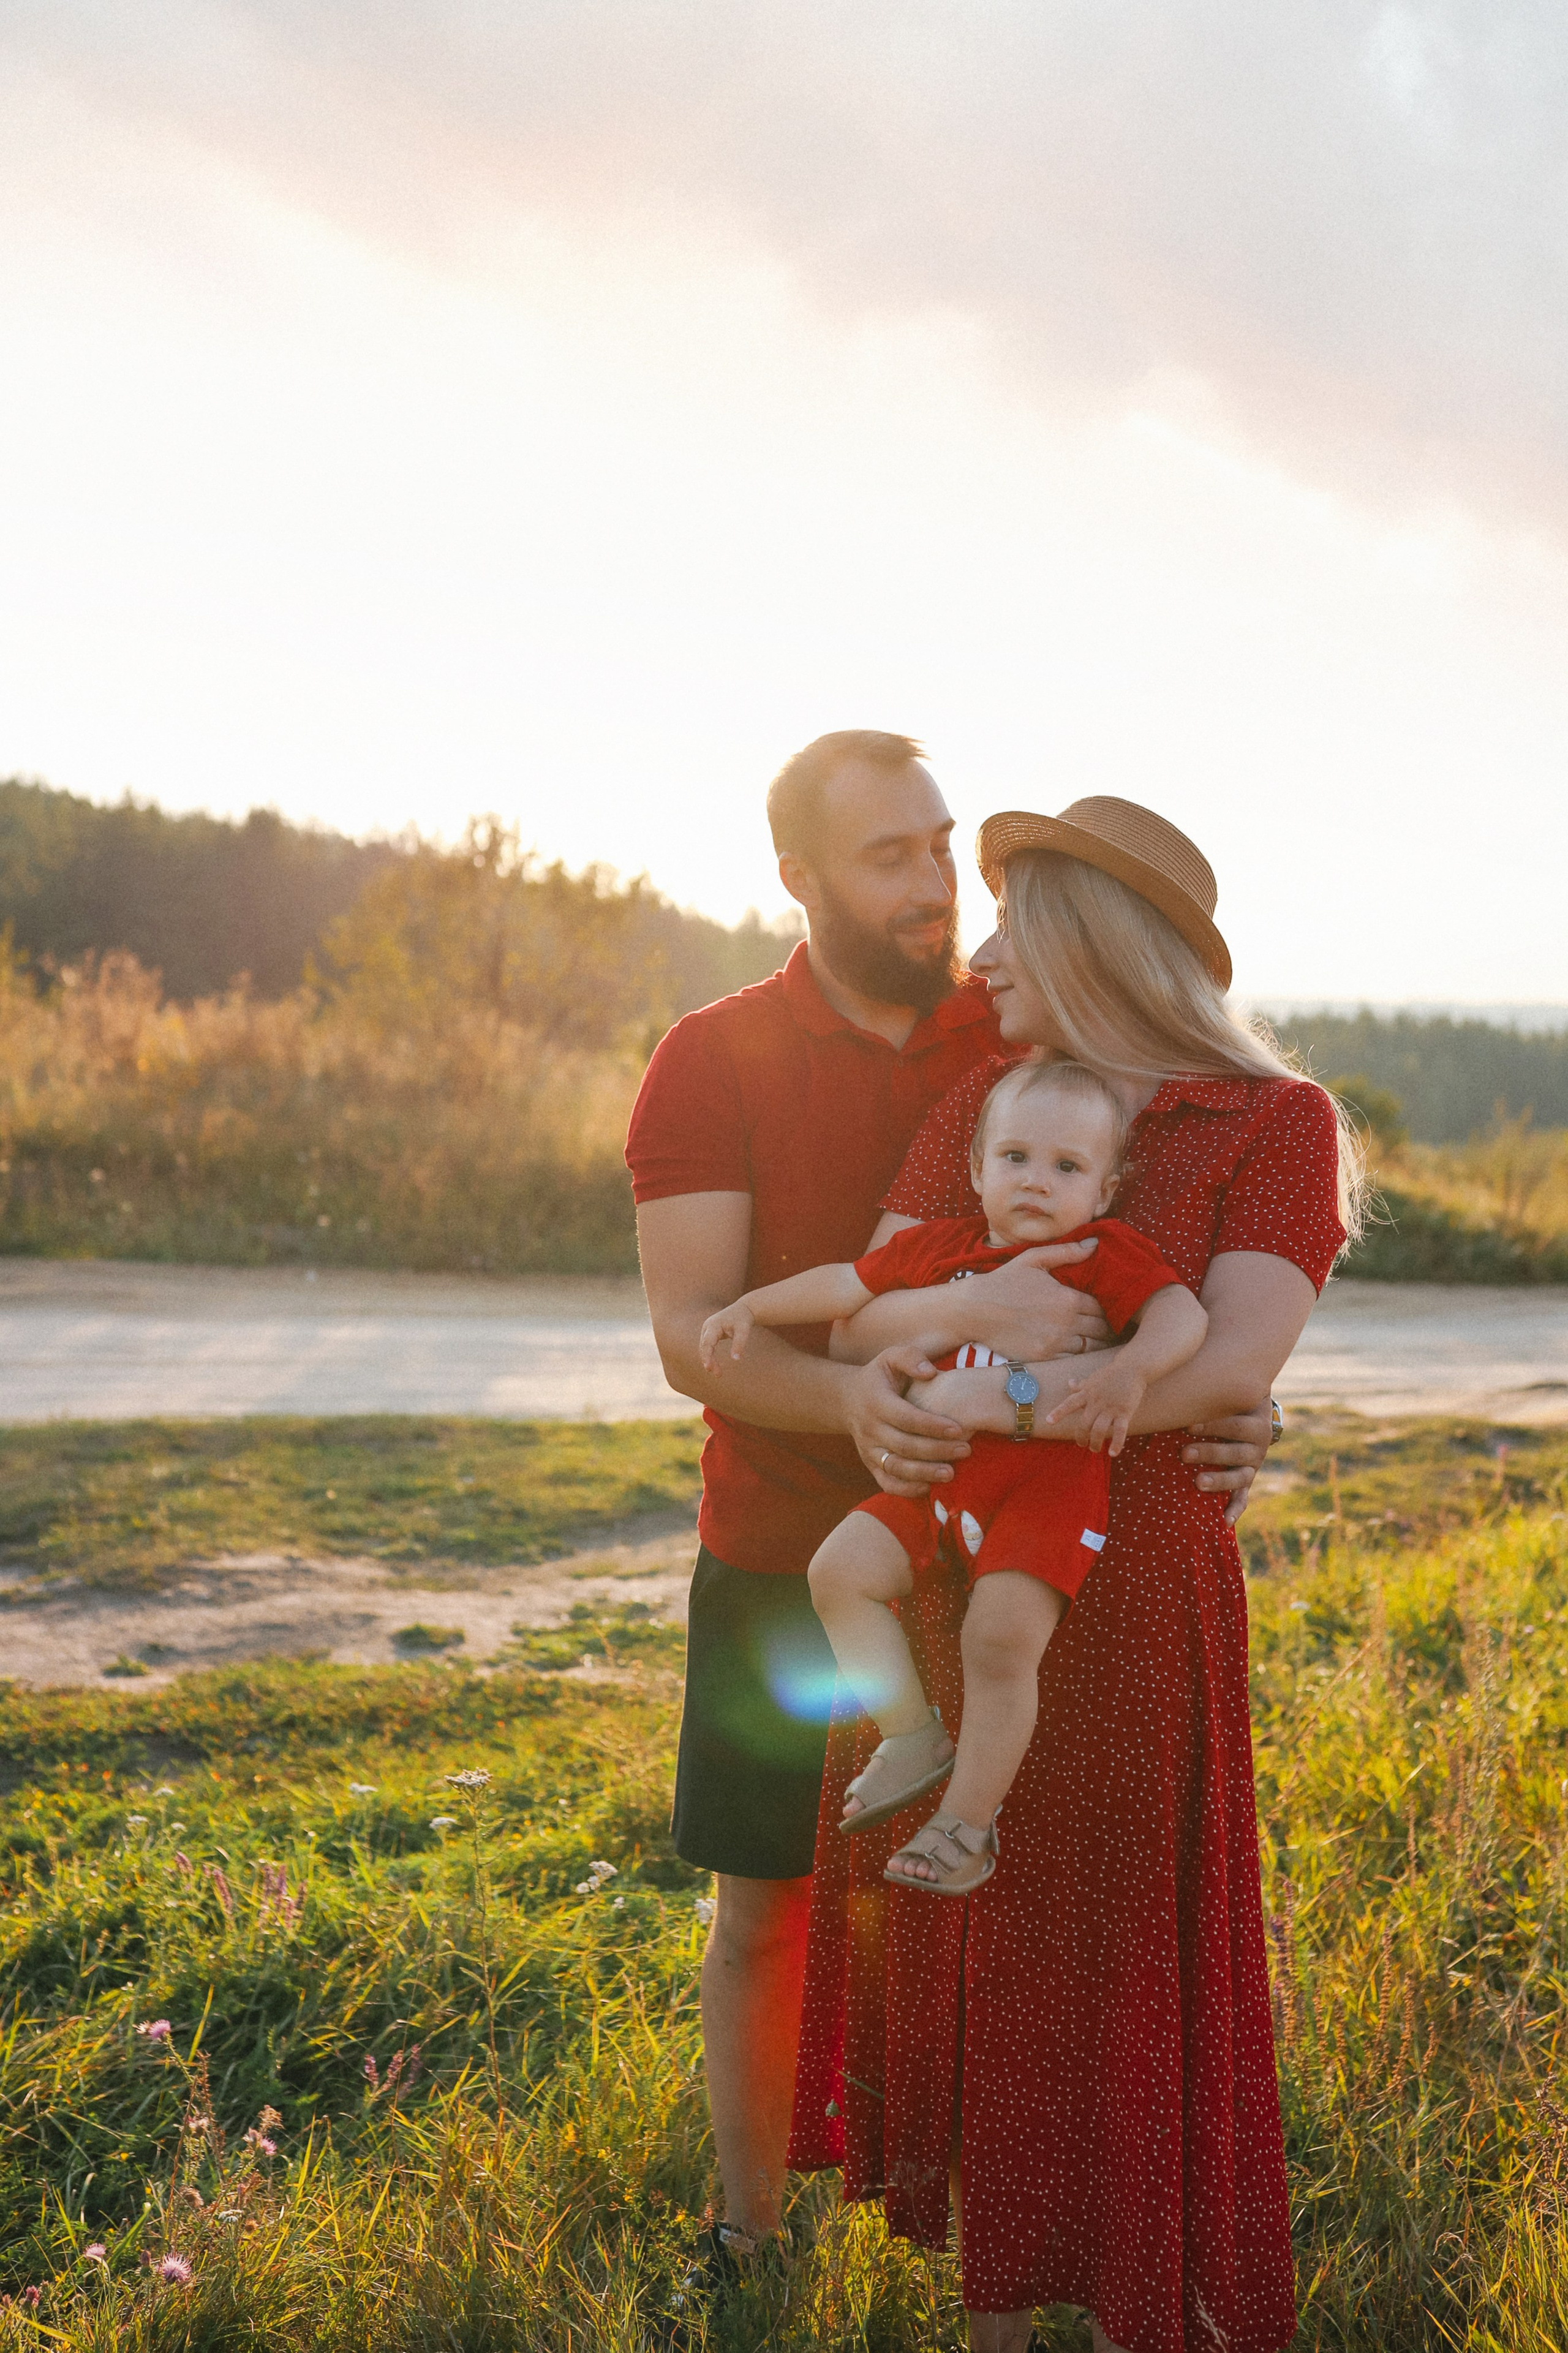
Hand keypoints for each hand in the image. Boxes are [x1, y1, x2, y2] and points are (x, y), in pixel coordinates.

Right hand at [698, 1302, 753, 1368]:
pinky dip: (710, 1356)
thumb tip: (736, 1360)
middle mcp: (707, 1327)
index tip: (708, 1368)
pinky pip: (707, 1347)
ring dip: (709, 1360)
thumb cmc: (743, 1319)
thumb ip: (739, 1344)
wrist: (743, 1309)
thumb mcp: (744, 1330)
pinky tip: (715, 1365)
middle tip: (718, 1375)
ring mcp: (707, 1330)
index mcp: (713, 1325)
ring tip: (718, 1374)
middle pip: (704, 1347)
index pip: (707, 1343)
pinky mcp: (710, 1333)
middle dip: (709, 1361)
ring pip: (704, 1348)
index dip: (707, 1356)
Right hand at [843, 1347, 971, 1495]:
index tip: (959, 1429)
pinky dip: (906, 1489)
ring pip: (896, 1467)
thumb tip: (930, 1373)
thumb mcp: (890, 1357)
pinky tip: (929, 1487)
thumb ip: (910, 1358)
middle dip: (937, 1450)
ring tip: (951, 1473)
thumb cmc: (879, 1377)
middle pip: (905, 1446)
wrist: (847, 1399)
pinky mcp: (869, 1464)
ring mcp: (868, 1449)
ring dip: (924, 1473)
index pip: (906, 1418)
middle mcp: (870, 1428)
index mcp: (876, 1402)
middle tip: (966, 1450)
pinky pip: (886, 1482)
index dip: (932, 1426)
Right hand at [955, 1244, 1111, 1361]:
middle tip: (1114, 1327)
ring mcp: (1055, 1343)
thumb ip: (1066, 1252)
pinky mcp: (1044, 1358)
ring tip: (1103, 1341)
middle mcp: (1066, 1323)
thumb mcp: (1033, 1259)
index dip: (1110, 1308)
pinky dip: (1081, 1356)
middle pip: (1103, 1329)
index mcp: (1068, 1298)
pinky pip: (1073, 1361)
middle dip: (1110, 1328)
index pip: (1103, 1307)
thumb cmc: (1004, 1282)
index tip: (1112, 1309)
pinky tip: (1081, 1351)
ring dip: (1099, 1344)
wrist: (975, 1310)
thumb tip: (1095, 1244)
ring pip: (1092, 1348)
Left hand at [1043, 1362, 1147, 1455]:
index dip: (1059, 1412)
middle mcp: (1096, 1401)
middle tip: (1082, 1444)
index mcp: (1087, 1393)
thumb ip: (1081, 1385)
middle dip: (1081, 1437)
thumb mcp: (1093, 1379)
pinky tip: (1112, 1453)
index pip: (1069, 1403)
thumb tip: (1068, 1383)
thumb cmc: (1111, 1374)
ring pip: (1098, 1430)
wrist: (1132, 1368)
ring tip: (1094, 1449)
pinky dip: (1116, 1443)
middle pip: (1084, 1424)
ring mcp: (1110, 1407)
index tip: (1048, 1421)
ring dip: (1095, 1443)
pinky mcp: (1125, 1412)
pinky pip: (1119, 1431)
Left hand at [1182, 1400, 1271, 1524]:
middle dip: (1209, 1453)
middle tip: (1184, 1454)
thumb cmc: (1230, 1400)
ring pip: (1240, 1476)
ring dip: (1219, 1481)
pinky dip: (1234, 1510)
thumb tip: (1177, 1388)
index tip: (1188, 1427)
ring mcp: (1253, 1466)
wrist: (1253, 1409)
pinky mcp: (1246, 1481)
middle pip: (1236, 1452)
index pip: (1236, 1425)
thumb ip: (1210, 1392)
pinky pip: (1243, 1498)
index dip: (1212, 1426)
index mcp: (1256, 1422)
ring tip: (1198, 1483)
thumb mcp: (1228, 1394)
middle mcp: (1258, 1446)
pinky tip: (1224, 1523)